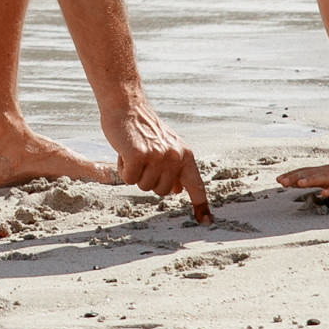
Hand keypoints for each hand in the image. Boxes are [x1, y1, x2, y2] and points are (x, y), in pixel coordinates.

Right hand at [102, 93, 210, 222]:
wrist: (126, 106)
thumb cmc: (143, 128)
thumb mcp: (166, 146)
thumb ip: (174, 168)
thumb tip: (177, 191)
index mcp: (185, 155)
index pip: (196, 185)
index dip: (200, 205)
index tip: (205, 222)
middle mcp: (175, 157)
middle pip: (161, 191)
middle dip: (148, 180)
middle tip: (142, 159)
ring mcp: (157, 157)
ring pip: (144, 186)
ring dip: (134, 173)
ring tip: (133, 153)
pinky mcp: (138, 156)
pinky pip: (128, 179)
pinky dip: (122, 169)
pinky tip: (123, 152)